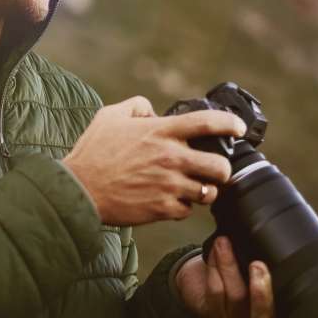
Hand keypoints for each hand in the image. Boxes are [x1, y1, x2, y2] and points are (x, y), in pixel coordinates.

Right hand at [63, 96, 244, 225]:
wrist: (78, 190)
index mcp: (161, 132)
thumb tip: (153, 111)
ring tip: (194, 187)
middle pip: (220, 166)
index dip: (230, 124)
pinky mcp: (162, 208)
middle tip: (215, 169)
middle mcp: (170, 158)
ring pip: (208, 192)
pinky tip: (172, 200)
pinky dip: (183, 206)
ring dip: (204, 189)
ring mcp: (168, 185)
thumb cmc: (92, 152)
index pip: (208, 123)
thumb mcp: (110, 116)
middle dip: (222, 169)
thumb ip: (136, 106)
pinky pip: (188, 210)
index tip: (238, 128)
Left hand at [175, 237, 296, 317]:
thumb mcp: (258, 264)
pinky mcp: (211, 314)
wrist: (202, 273)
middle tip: (257, 264)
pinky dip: (215, 267)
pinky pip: (215, 291)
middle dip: (261, 290)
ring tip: (224, 243)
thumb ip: (271, 262)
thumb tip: (284, 240)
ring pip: (236, 297)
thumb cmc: (237, 267)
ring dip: (229, 266)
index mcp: (275, 311)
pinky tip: (214, 250)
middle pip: (262, 315)